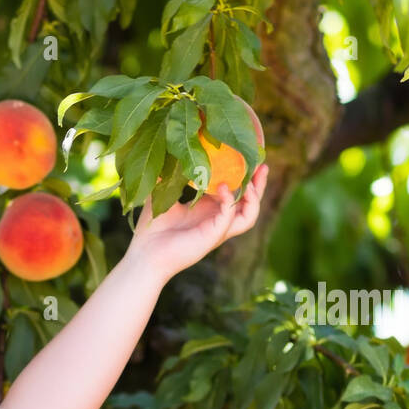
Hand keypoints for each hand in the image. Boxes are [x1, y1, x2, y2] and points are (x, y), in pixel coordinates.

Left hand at [129, 163, 267, 279]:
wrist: (144, 256)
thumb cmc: (151, 230)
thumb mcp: (162, 197)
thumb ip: (168, 178)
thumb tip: (168, 153)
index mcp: (209, 211)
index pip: (235, 192)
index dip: (244, 177)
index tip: (247, 157)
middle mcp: (217, 221)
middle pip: (249, 203)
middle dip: (259, 185)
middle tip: (263, 165)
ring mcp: (217, 230)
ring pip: (249, 215)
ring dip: (254, 197)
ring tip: (252, 180)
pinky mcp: (212, 237)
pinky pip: (230, 217)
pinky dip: (229, 201)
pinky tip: (222, 186)